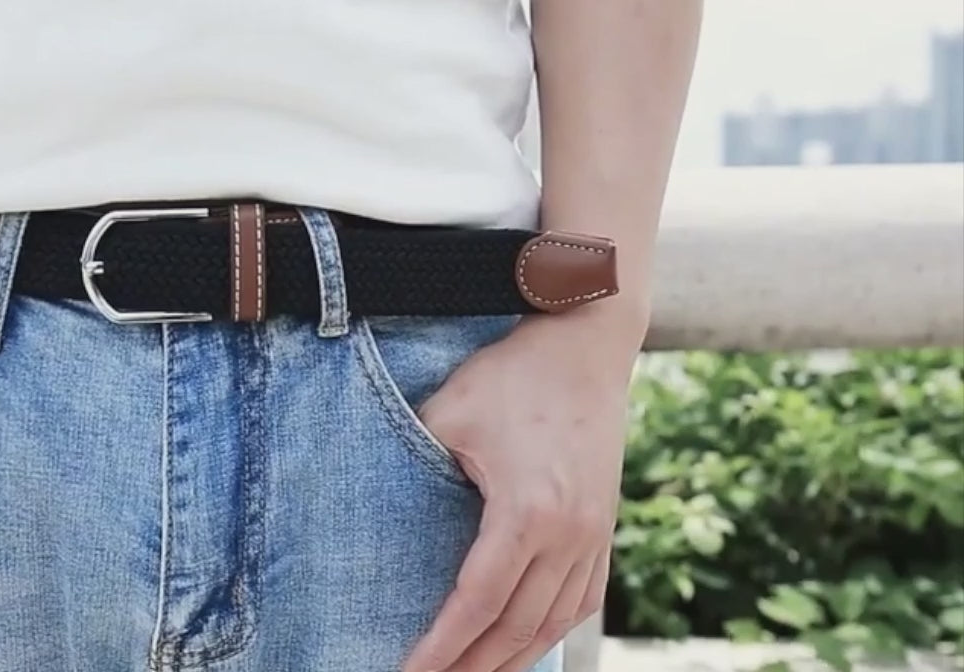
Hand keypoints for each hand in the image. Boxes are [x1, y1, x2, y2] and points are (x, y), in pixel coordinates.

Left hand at [403, 307, 642, 671]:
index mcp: (529, 513)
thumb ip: (413, 464)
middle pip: (517, 629)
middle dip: (472, 668)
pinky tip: (525, 641)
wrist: (586, 342)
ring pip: (555, 623)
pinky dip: (552, 631)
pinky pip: (584, 600)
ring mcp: (596, 535)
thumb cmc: (514, 374)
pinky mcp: (607, 527)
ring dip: (512, 659)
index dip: (440, 649)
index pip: (477, 604)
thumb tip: (374, 506)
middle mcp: (571, 535)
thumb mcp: (448, 413)